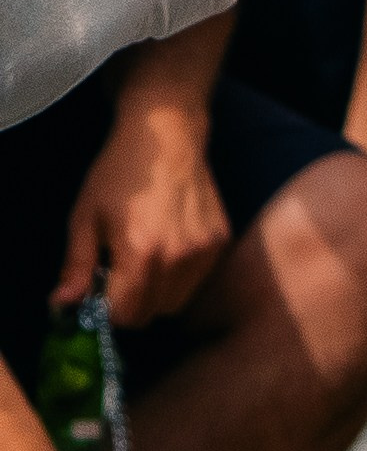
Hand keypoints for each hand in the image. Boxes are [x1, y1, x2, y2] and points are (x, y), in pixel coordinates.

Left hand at [54, 95, 230, 327]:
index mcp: (141, 255)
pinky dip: (181, 274)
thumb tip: (61, 307)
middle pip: (151, 314)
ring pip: (176, 301)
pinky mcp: (220, 239)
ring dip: (158, 292)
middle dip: (132, 302)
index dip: (108, 308)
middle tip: (122, 271)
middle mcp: (178, 258)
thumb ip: (74, 267)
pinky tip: (170, 244)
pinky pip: (197, 279)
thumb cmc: (119, 172)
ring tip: (147, 257)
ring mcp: (204, 249)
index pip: (125, 317)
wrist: (167, 132)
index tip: (102, 287)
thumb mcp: (85, 217)